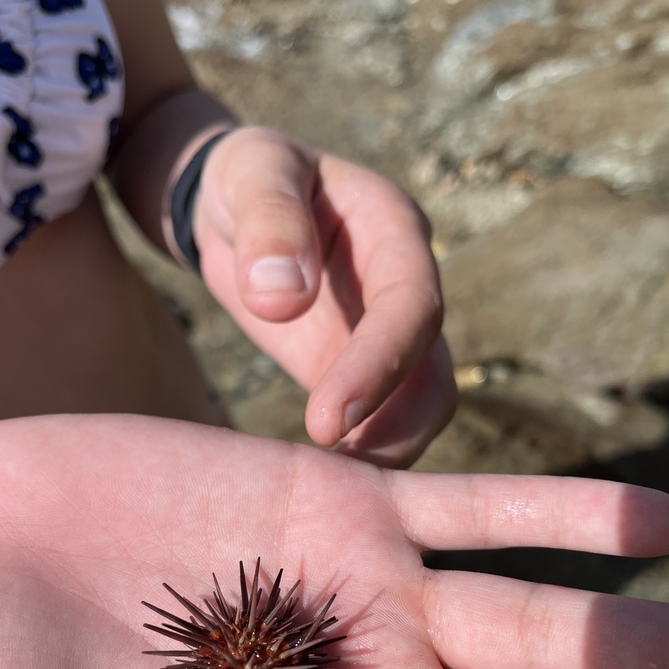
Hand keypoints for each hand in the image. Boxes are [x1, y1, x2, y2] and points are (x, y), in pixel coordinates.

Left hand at [196, 126, 455, 467]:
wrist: (234, 201)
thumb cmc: (246, 176)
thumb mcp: (251, 172)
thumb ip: (269, 222)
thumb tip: (282, 299)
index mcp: (392, 229)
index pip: (412, 305)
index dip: (380, 366)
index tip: (327, 423)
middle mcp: (405, 286)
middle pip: (435, 374)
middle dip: (395, 431)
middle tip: (333, 484)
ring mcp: (385, 334)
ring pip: (416, 410)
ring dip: (381, 454)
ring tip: (322, 497)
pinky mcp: (357, 368)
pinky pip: (376, 422)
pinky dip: (355, 454)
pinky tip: (312, 485)